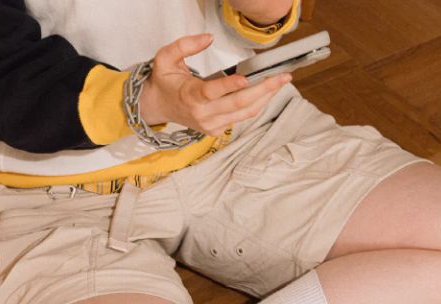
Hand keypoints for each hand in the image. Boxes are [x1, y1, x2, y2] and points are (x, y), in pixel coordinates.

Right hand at [138, 33, 291, 135]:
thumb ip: (185, 45)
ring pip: (244, 112)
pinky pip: (241, 117)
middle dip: (263, 89)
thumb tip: (208, 38)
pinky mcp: (216, 129)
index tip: (245, 79)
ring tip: (281, 82)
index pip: (212, 92)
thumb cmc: (164, 81)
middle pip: (237, 103)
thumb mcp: (165, 58)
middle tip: (282, 77)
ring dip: (265, 98)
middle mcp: (202, 114)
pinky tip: (266, 92)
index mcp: (190, 96)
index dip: (229, 86)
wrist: (158, 107)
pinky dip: (256, 105)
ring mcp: (210, 124)